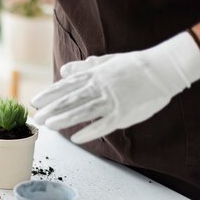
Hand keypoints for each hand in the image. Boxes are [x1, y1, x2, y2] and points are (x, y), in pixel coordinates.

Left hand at [31, 32, 199, 143]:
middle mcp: (100, 87)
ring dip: (64, 119)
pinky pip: (104, 124)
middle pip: (71, 99)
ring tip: (49, 126)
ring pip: (83, 111)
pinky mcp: (124, 113)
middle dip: (51, 109)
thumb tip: (64, 70)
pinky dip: (90, 131)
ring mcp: (112, 100)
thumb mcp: (107, 62)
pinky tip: (76, 138)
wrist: (163, 69)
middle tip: (36, 118)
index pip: (67, 85)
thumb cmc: (135, 66)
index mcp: (95, 75)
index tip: (35, 102)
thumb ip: (84, 68)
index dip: (50, 94)